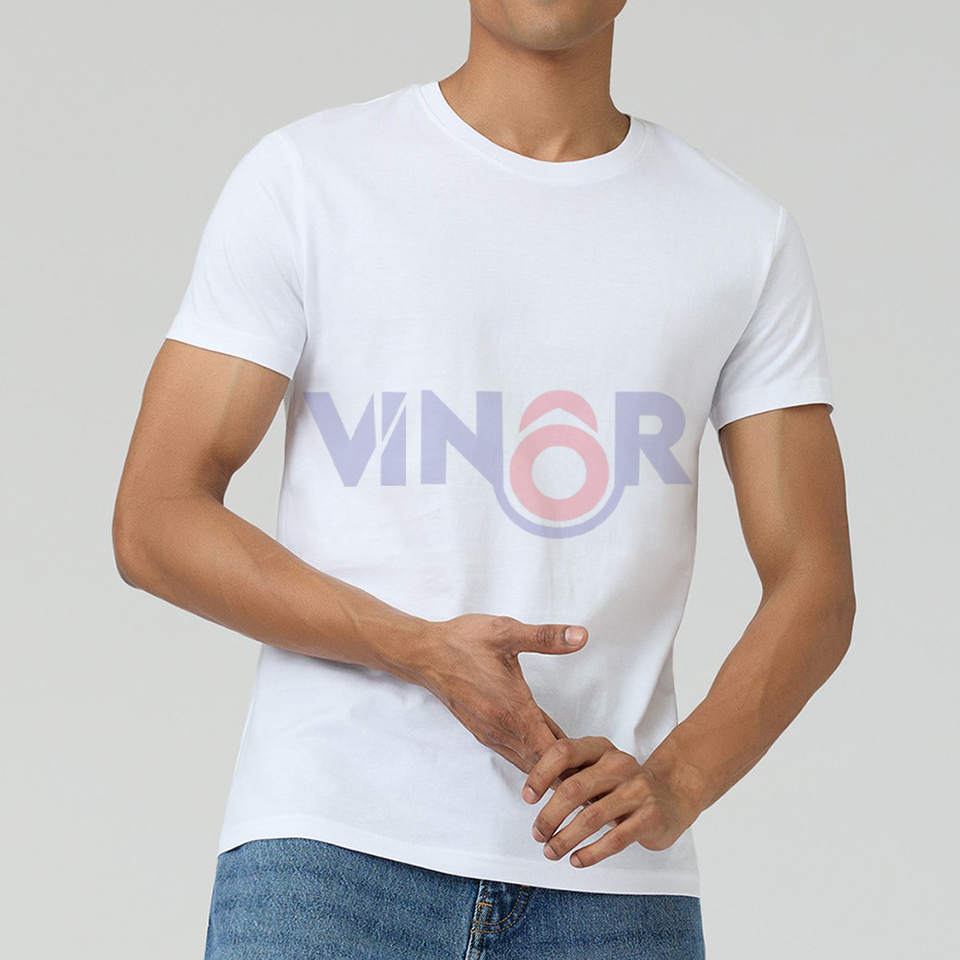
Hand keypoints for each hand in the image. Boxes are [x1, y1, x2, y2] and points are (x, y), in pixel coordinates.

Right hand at [396, 614, 587, 773]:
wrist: (424, 653)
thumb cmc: (463, 642)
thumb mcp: (506, 632)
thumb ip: (546, 637)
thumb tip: (581, 636)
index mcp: (513, 710)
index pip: (552, 753)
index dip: (577, 763)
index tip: (599, 765)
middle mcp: (501, 729)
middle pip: (542, 766)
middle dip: (569, 771)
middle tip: (598, 778)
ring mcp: (490, 733)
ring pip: (527, 762)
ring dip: (551, 768)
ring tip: (580, 772)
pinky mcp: (483, 731)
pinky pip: (514, 753)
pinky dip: (533, 758)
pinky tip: (547, 751)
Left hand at [521, 735, 703, 868]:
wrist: (672, 795)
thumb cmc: (623, 785)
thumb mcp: (598, 770)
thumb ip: (571, 774)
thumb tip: (531, 792)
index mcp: (601, 749)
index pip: (564, 752)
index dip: (541, 774)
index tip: (527, 798)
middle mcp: (619, 764)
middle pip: (574, 788)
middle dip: (549, 816)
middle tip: (537, 834)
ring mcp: (637, 790)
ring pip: (591, 817)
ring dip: (565, 839)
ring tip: (550, 852)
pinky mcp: (649, 817)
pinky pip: (614, 839)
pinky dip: (590, 853)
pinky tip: (576, 860)